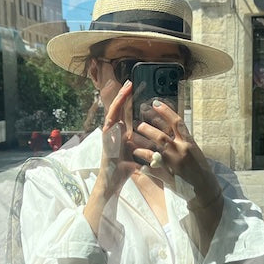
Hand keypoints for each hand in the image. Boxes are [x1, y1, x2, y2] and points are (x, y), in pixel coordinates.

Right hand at [96, 79, 137, 195]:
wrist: (112, 181)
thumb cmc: (125, 170)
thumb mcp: (138, 154)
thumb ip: (145, 146)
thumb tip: (158, 141)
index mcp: (122, 133)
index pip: (126, 113)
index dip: (130, 101)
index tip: (136, 89)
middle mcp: (114, 131)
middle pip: (118, 109)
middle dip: (123, 95)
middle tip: (130, 82)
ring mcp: (108, 134)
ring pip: (113, 112)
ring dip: (118, 100)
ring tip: (124, 88)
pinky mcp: (105, 139)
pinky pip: (109, 124)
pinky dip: (113, 114)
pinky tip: (117, 104)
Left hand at [133, 100, 220, 203]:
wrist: (205, 189)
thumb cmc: (201, 169)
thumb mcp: (195, 152)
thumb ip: (183, 142)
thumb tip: (172, 131)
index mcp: (189, 142)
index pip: (176, 122)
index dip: (165, 111)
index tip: (155, 104)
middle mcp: (181, 150)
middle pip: (161, 136)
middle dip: (147, 129)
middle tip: (138, 125)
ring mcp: (174, 163)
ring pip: (154, 151)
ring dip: (141, 146)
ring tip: (132, 142)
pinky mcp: (169, 176)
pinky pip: (152, 169)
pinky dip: (144, 166)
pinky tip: (139, 164)